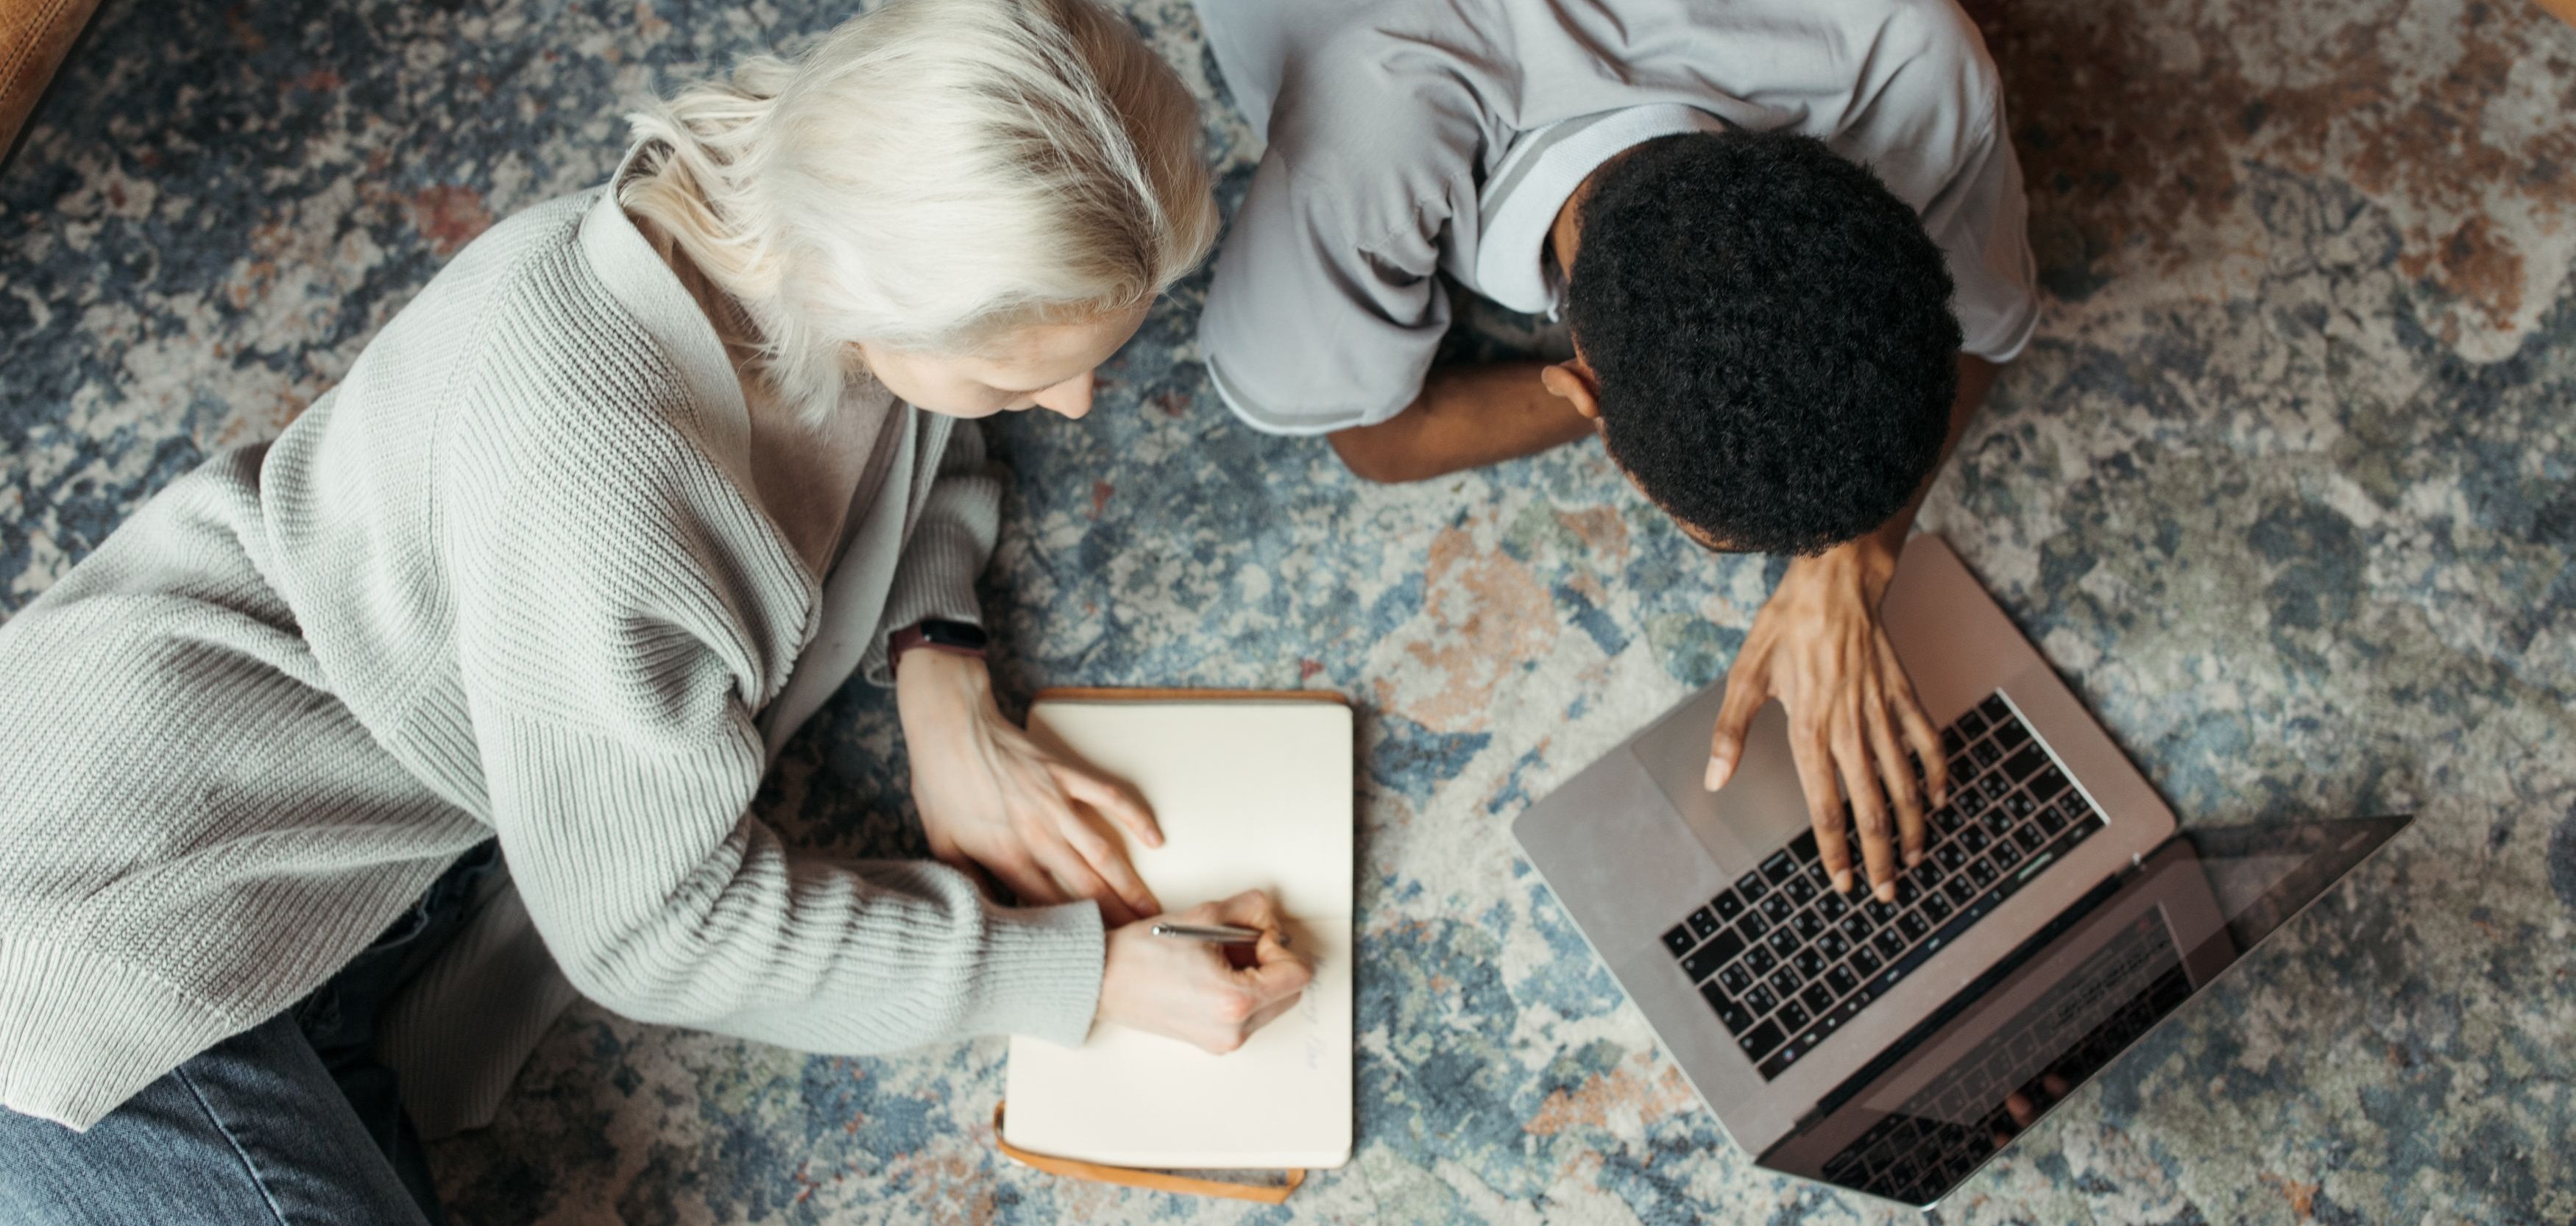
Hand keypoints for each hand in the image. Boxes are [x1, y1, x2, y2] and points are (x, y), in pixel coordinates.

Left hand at [895, 648, 1161, 923]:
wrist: (949, 730)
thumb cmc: (941, 786)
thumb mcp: (942, 846)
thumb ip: (968, 884)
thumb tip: (983, 917)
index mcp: (1005, 856)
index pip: (1048, 907)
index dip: (1074, 932)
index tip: (1093, 951)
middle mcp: (1036, 834)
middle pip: (1084, 887)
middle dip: (1114, 918)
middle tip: (1137, 941)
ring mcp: (1055, 803)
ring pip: (1103, 853)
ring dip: (1130, 884)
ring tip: (1151, 909)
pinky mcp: (1066, 775)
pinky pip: (1109, 797)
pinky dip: (1135, 818)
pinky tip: (1155, 839)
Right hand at [1097, 891, 1313, 1053]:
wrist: (1101, 980)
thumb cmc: (1142, 952)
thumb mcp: (1204, 914)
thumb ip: (1253, 909)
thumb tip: (1272, 917)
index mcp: (1234, 1000)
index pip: (1298, 975)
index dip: (1281, 947)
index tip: (1255, 935)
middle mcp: (1233, 1030)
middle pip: (1290, 993)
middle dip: (1273, 963)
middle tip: (1238, 944)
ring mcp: (1223, 1042)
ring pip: (1271, 1004)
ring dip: (1259, 978)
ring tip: (1219, 959)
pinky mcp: (1213, 1044)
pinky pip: (1249, 1016)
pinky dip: (1242, 993)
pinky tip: (1211, 975)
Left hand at [1705, 538, 1948, 901]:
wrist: (1834, 582)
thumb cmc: (1784, 628)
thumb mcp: (1744, 677)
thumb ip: (1730, 734)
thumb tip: (1714, 781)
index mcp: (1809, 730)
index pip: (1826, 807)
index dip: (1835, 850)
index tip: (1841, 883)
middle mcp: (1850, 728)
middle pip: (1871, 807)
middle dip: (1879, 857)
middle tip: (1885, 892)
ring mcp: (1882, 712)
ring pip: (1904, 782)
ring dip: (1911, 827)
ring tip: (1913, 860)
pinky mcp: (1904, 694)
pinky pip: (1927, 741)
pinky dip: (1936, 773)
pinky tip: (1939, 800)